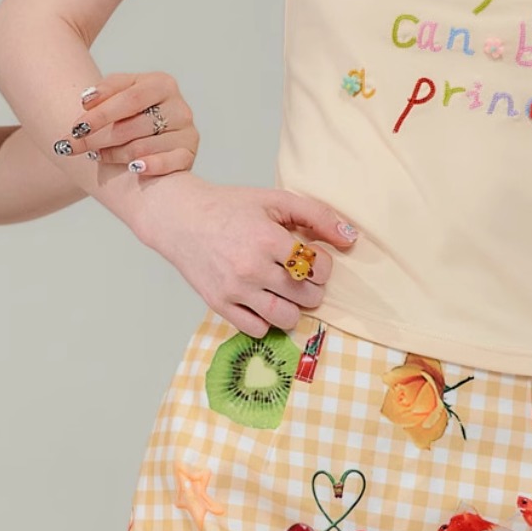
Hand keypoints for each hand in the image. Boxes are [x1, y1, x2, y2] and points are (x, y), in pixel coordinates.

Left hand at [53, 70, 199, 181]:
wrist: (156, 130)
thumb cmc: (132, 110)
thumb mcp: (119, 92)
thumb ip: (104, 91)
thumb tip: (86, 101)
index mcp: (161, 83)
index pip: (129, 99)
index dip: (101, 114)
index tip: (76, 127)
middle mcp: (179, 106)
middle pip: (133, 126)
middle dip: (100, 138)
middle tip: (76, 147)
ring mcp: (187, 132)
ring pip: (143, 147)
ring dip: (114, 154)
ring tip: (97, 155)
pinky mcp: (188, 155)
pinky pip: (170, 163)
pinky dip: (151, 165)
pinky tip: (133, 168)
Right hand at [133, 178, 359, 336]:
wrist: (180, 218)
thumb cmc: (230, 207)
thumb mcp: (274, 200)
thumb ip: (317, 215)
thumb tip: (351, 238)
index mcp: (267, 238)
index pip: (319, 268)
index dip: (323, 265)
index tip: (312, 258)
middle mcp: (251, 267)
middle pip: (307, 296)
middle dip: (312, 288)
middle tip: (300, 276)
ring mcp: (234, 290)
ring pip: (286, 318)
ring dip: (294, 308)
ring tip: (286, 292)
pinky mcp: (219, 305)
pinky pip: (258, 330)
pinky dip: (266, 320)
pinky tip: (263, 301)